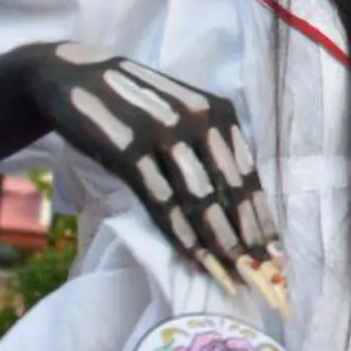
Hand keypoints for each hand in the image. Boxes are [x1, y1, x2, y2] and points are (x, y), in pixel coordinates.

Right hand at [15, 42, 285, 313]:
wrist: (73, 75)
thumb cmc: (135, 102)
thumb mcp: (182, 113)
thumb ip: (210, 147)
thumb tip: (239, 203)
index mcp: (220, 111)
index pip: (248, 174)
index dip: (262, 217)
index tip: (276, 252)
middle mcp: (199, 120)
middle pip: (229, 190)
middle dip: (247, 238)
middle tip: (261, 275)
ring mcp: (164, 135)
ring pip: (200, 199)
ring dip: (218, 243)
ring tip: (233, 275)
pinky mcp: (129, 151)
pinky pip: (161, 200)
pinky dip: (180, 233)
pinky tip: (194, 258)